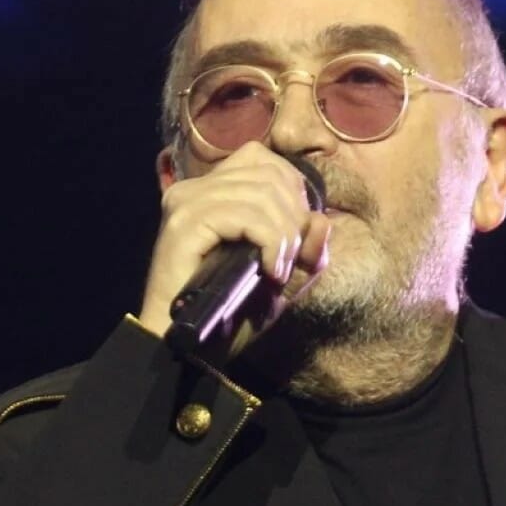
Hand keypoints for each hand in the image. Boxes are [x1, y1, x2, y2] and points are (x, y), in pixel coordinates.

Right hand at [138, 143, 331, 357]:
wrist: (189, 348)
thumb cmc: (231, 313)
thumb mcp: (282, 277)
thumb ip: (306, 247)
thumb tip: (321, 220)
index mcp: (210, 191)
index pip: (260, 157)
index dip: (291, 188)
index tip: (295, 234)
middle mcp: (193, 189)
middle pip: (267, 173)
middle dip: (294, 217)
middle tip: (290, 259)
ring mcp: (185, 203)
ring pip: (260, 193)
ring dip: (284, 234)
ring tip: (279, 270)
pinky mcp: (184, 224)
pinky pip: (245, 215)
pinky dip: (270, 241)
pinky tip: (269, 270)